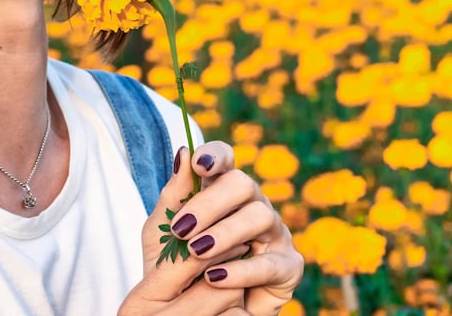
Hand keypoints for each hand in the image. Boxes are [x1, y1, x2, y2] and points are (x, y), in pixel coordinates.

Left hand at [118, 142, 303, 315]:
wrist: (193, 311)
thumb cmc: (179, 268)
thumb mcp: (164, 234)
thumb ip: (173, 197)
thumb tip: (183, 152)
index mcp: (222, 192)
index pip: (225, 161)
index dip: (216, 156)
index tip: (198, 164)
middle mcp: (252, 206)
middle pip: (243, 184)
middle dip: (210, 203)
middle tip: (181, 229)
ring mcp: (274, 234)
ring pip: (260, 216)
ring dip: (224, 234)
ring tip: (196, 252)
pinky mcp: (288, 267)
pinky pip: (270, 263)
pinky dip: (240, 271)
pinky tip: (214, 278)